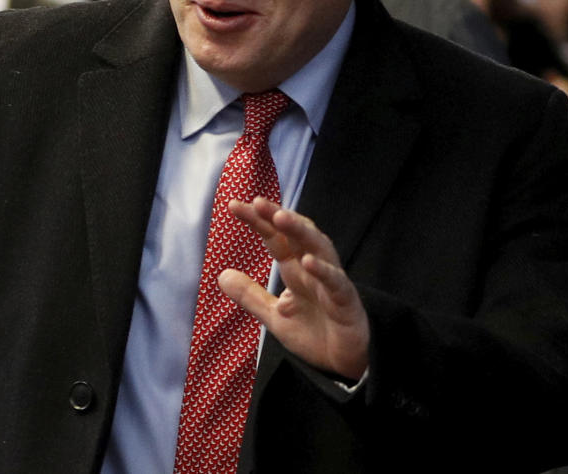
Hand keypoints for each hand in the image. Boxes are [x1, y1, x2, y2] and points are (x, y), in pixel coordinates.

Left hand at [221, 197, 369, 380]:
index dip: (258, 221)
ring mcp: (330, 283)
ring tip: (281, 218)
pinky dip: (323, 272)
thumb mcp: (275, 315)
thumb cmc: (314, 334)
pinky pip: (336, 283)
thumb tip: (221, 275)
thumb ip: (251, 295)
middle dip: (279, 216)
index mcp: (295, 270)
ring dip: (301, 231)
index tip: (233, 205)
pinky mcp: (346, 302)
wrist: (343, 364)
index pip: (275, 239)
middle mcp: (313, 270)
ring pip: (319, 248)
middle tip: (258, 202)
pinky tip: (308, 262)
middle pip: (297, 235)